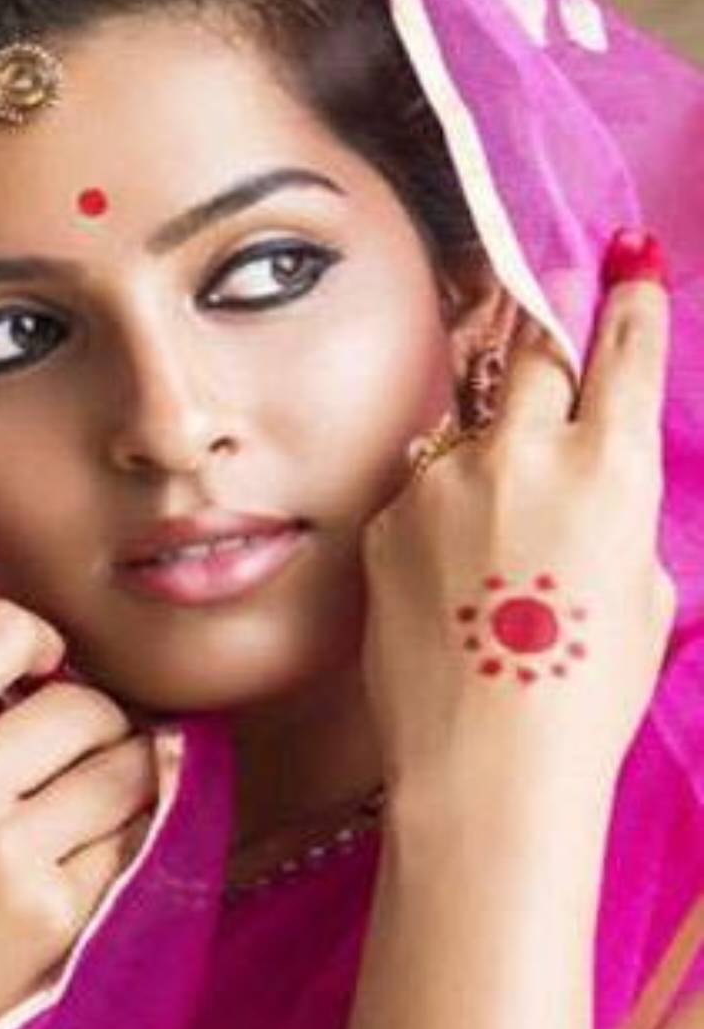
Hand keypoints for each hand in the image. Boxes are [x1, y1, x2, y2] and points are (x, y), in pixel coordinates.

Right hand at [0, 598, 157, 1028]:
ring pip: (123, 768)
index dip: (39, 643)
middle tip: (82, 743)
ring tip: (96, 787)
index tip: (44, 670)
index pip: (2, 628)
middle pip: (83, 704)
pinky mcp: (49, 916)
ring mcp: (4, 854)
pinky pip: (124, 840)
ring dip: (124, 770)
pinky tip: (81, 848)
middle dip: (95, 718)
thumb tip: (36, 663)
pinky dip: (116, 836)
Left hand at [359, 233, 674, 816]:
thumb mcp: (639, 597)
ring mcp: (443, 482)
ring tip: (496, 538)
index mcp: (609, 473)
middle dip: (544, 344)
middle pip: (531, 357)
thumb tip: (589, 480)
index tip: (631, 262)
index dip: (630, 303)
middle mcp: (523, 456)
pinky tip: (450, 578)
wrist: (483, 766)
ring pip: (470, 429)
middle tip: (545, 348)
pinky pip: (421, 486)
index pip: (623, 355)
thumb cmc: (584, 695)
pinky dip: (440, 509)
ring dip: (488, 452)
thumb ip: (615, 515)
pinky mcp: (388, 516)